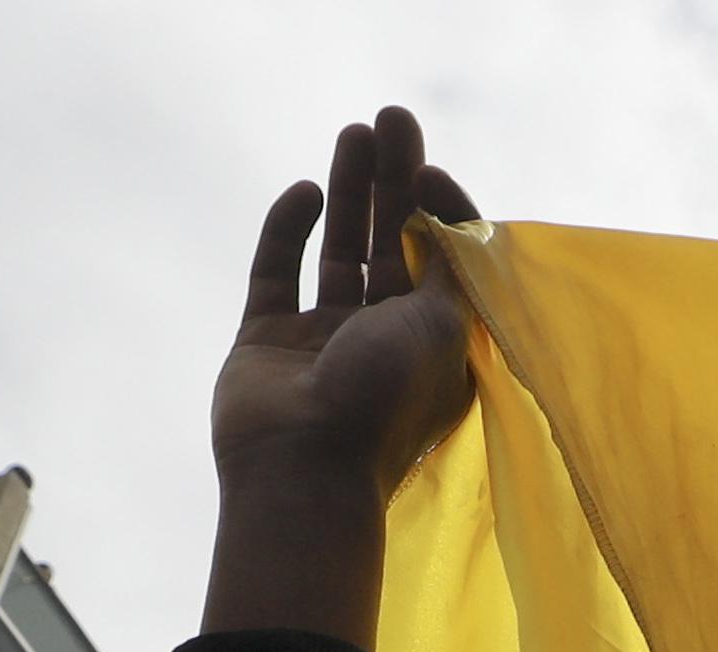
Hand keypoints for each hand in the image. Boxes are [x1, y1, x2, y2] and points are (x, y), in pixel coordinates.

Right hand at [200, 108, 481, 643]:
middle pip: (392, 244)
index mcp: (435, 347)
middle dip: (393, 181)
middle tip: (391, 119)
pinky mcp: (265, 338)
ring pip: (339, 250)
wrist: (304, 466)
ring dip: (349, 192)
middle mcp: (382, 341)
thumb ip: (452, 271)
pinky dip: (289, 230)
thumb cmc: (385, 400)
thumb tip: (452, 212)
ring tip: (355, 132)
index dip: (440, 211)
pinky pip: (278, 272)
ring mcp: (321, 340)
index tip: (430, 168)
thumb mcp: (445, 329)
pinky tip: (307, 190)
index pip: (443, 263)